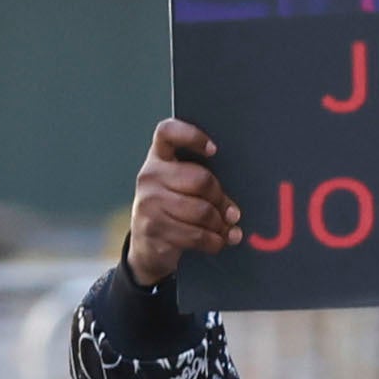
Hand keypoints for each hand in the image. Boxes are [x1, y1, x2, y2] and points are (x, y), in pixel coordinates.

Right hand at [124, 118, 243, 287]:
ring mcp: (148, 203)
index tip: (214, 150)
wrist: (147, 245)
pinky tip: (218, 241)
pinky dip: (214, 241)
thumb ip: (203, 185)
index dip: (192, 136)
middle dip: (221, 198)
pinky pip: (196, 235)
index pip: (168, 132)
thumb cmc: (174, 209)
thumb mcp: (181, 188)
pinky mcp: (153, 229)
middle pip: (201, 180)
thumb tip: (232, 212)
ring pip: (202, 211)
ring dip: (220, 224)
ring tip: (226, 229)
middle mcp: (149, 176)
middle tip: (231, 212)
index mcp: (158, 158)